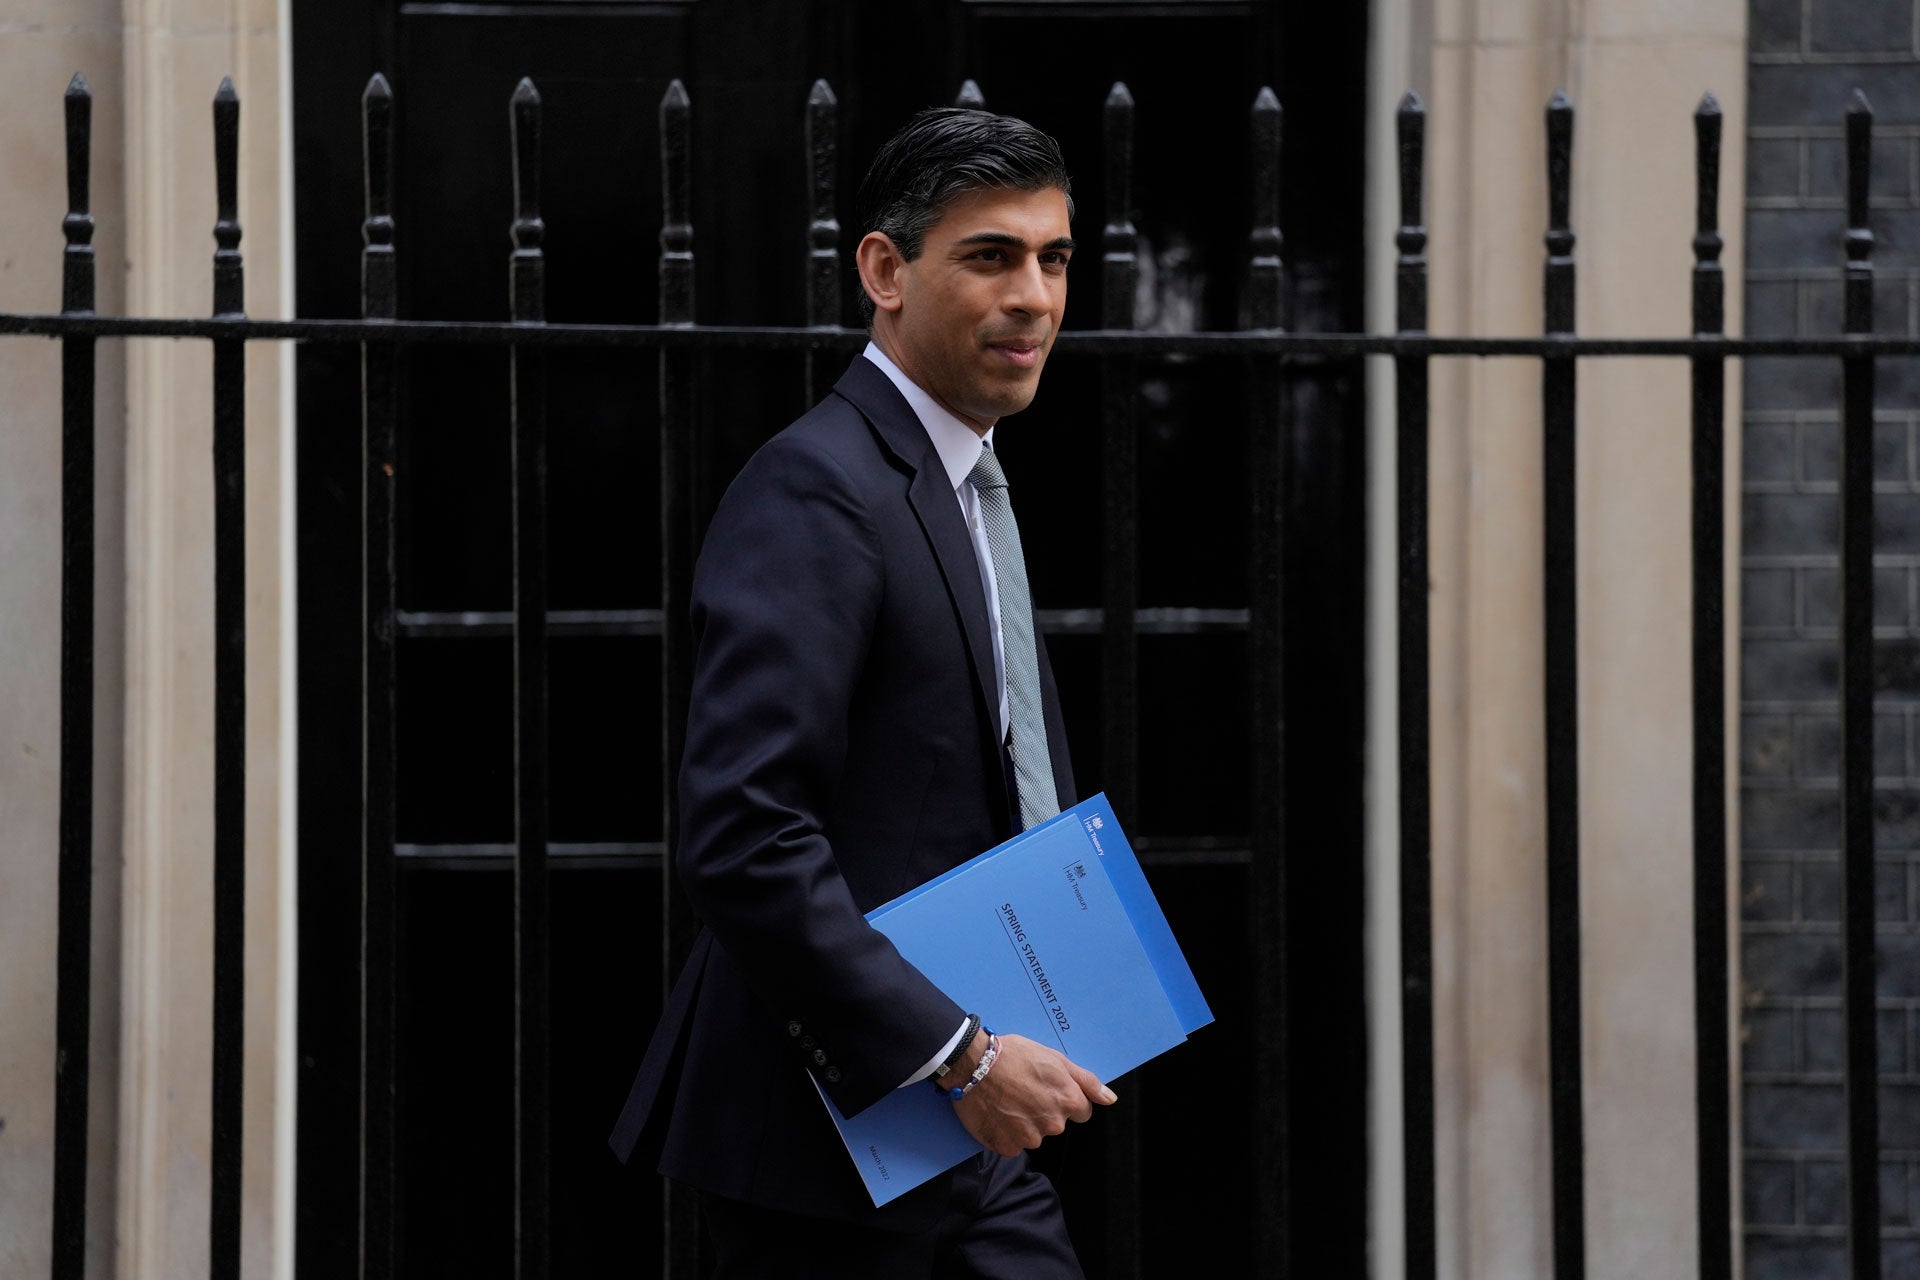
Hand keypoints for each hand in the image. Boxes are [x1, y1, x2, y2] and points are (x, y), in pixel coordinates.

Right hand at [951, 1032, 1116, 1157]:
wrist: (974, 1064)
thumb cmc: (1014, 1055)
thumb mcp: (1056, 1059)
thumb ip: (1086, 1081)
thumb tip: (1110, 1099)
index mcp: (1069, 1101)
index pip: (1081, 1112)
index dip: (1065, 1098)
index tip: (1047, 1088)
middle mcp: (1053, 1123)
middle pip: (1056, 1123)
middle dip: (1044, 1110)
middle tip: (1023, 1090)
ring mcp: (1030, 1138)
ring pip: (1034, 1135)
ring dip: (1023, 1122)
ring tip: (1007, 1099)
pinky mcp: (1007, 1147)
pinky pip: (1013, 1144)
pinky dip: (1006, 1132)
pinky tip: (997, 1113)